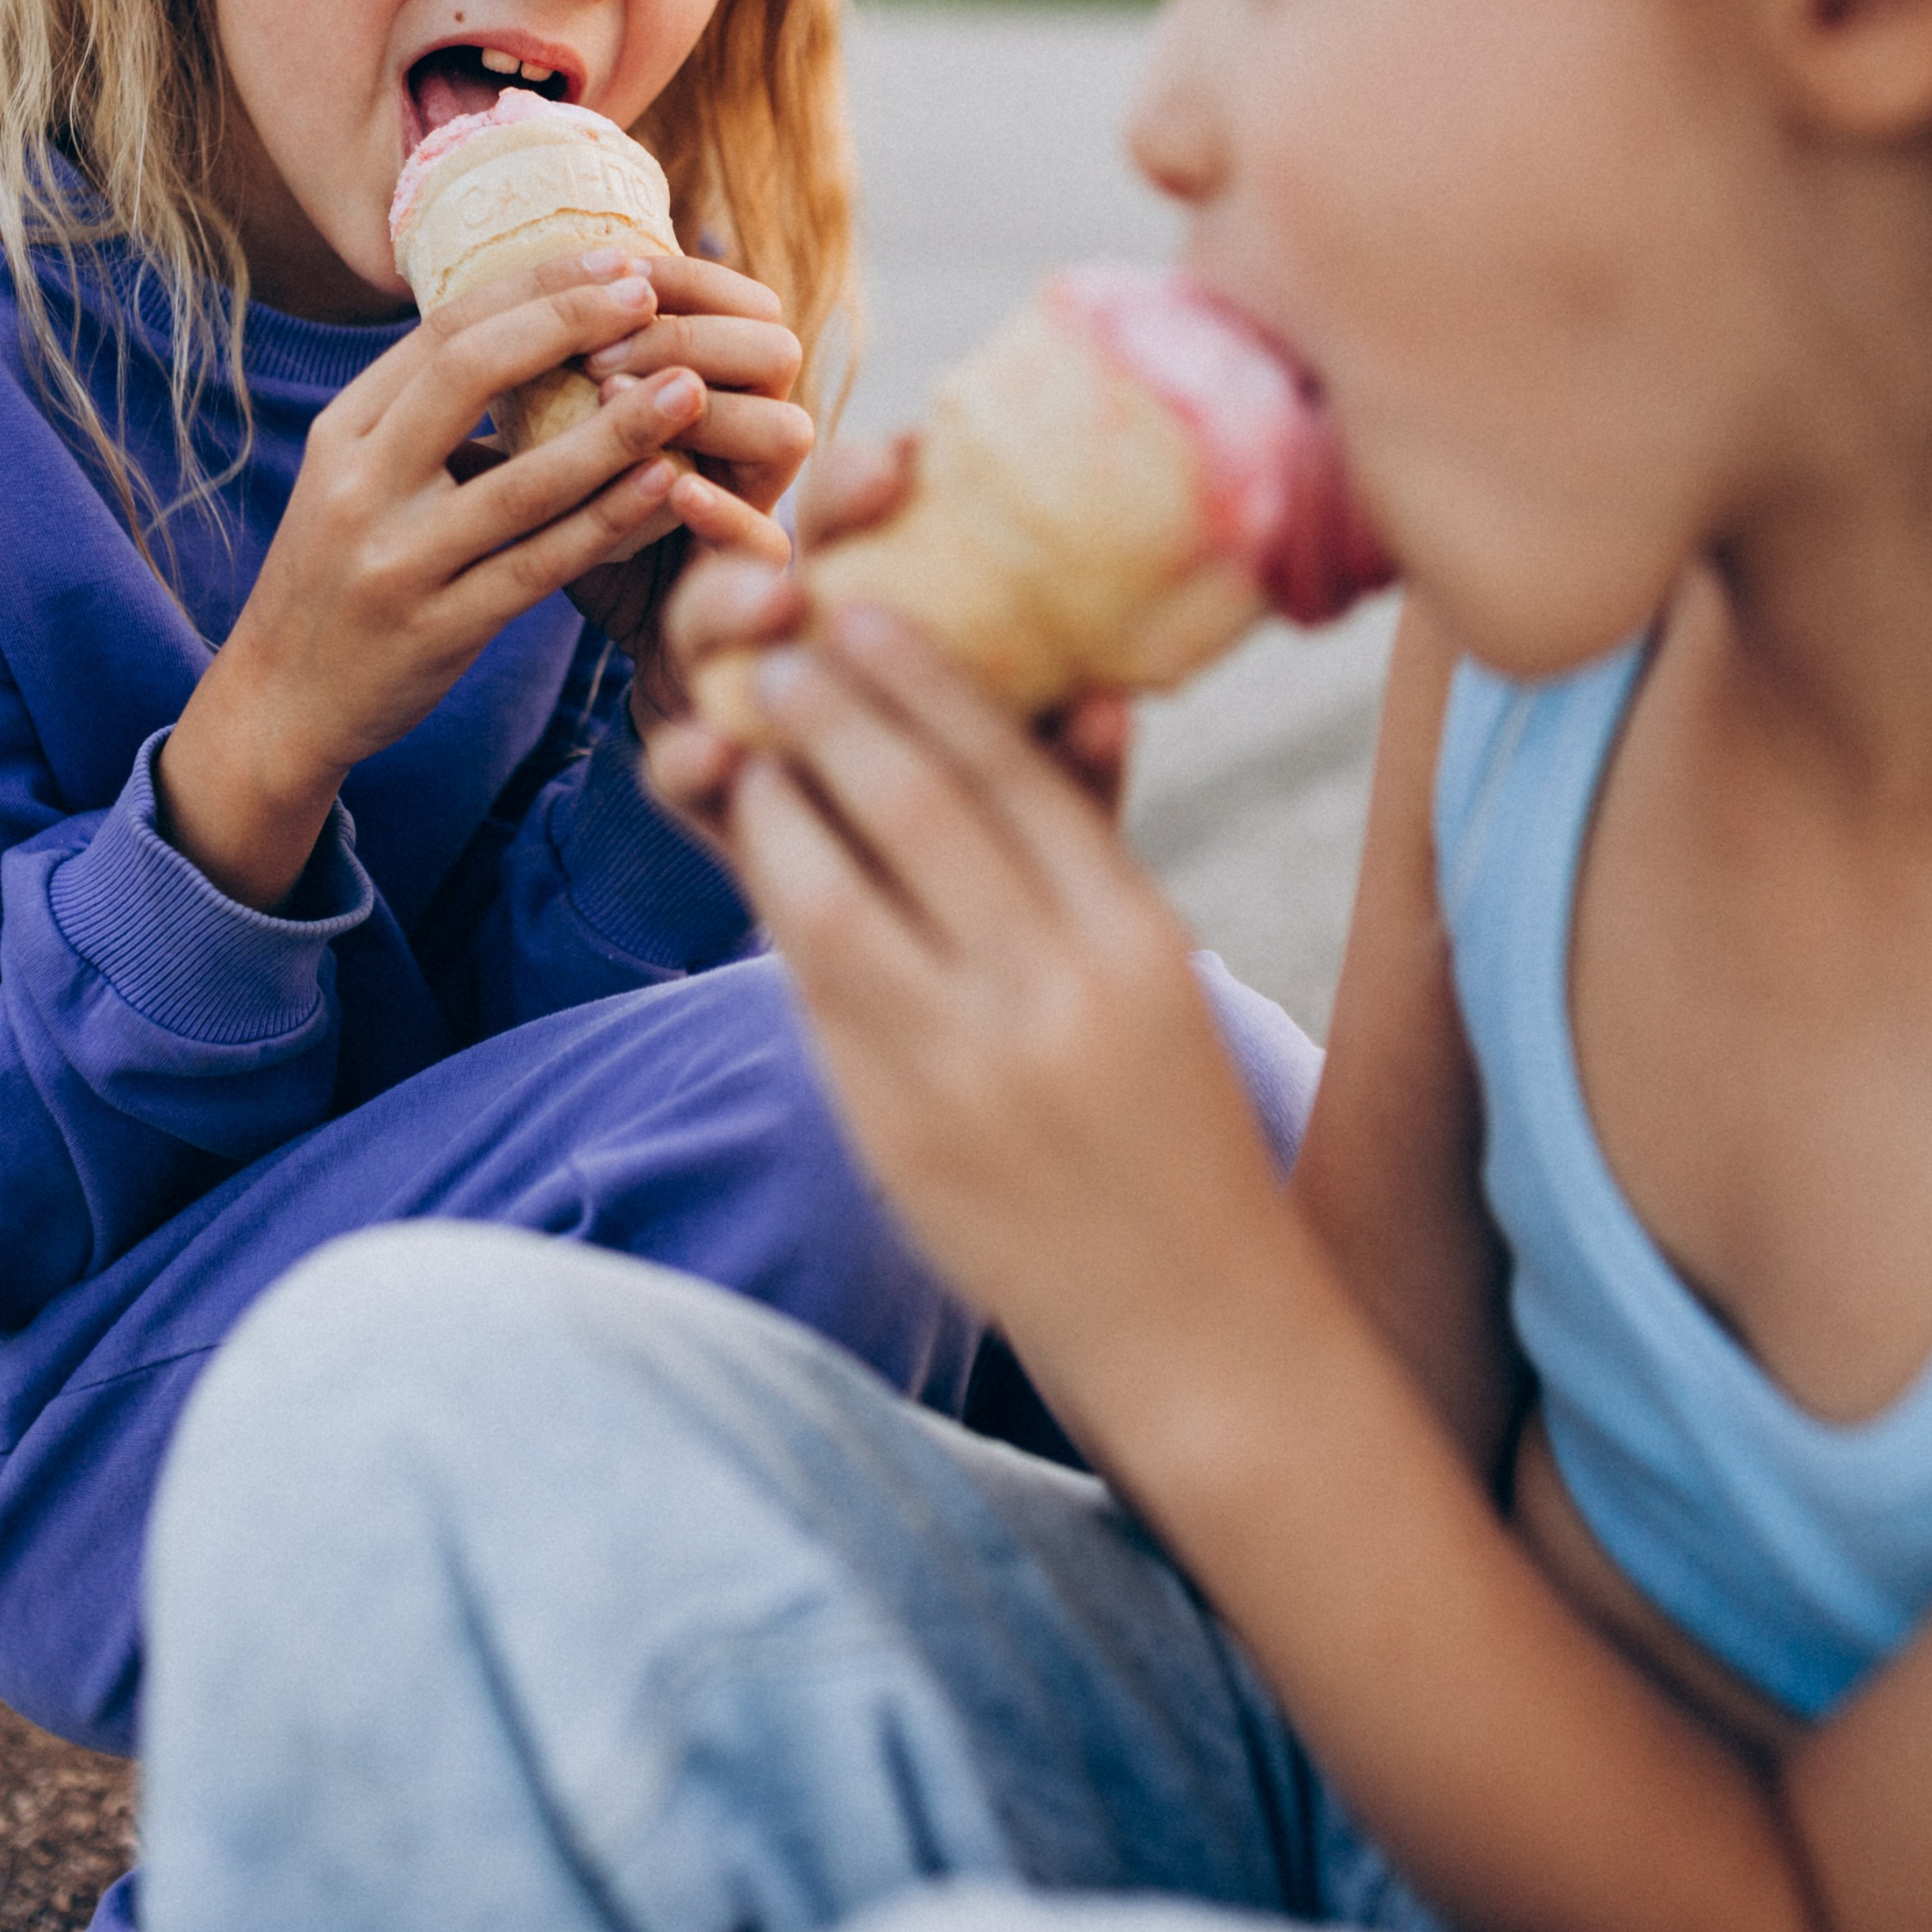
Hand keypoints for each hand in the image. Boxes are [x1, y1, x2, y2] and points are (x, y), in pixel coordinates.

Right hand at [158, 253, 713, 908]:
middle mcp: (360, 485)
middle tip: (651, 290)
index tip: (615, 260)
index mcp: (343, 432)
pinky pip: (539, 567)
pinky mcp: (438, 629)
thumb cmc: (345, 574)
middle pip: (468, 373)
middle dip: (568, 322)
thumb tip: (529, 325)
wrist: (281, 700)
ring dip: (614, 429)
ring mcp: (397, 561)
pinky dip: (607, 523)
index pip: (443, 332)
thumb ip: (424, 414)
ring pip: (520, 479)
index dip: (534, 288)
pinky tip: (667, 488)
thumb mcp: (356, 478)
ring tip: (689, 386)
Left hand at [565, 254, 814, 722]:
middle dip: (689, 331)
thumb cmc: (588, 543)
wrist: (638, 658)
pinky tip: (675, 487)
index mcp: (721, 392)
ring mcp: (770, 507)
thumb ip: (555, 390)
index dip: (677, 277)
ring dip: (710, 410)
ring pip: (786, 429)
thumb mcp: (563, 456)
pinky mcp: (763, 588)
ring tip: (627, 398)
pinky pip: (768, 540)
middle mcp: (760, 438)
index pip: (731, 301)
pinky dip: (724, 511)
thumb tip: (477, 300)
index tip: (604, 268)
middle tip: (603, 340)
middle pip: (772, 346)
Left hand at [644, 594, 1276, 1403]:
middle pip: (919, 812)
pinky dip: (774, 910)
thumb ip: (1101, 839)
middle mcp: (1049, 994)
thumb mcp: (1159, 974)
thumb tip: (1086, 692)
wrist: (1188, 1320)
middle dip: (835, 718)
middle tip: (782, 652)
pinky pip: (812, 992)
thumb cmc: (1172, 1121)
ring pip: (834, 899)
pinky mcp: (891, 1130)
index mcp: (1131, 938)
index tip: (865, 611)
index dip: (926, 682)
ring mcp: (961, 1069)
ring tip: (743, 740)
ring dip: (774, 807)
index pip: (1016, 773)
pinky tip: (753, 855)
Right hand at [651, 429, 1132, 815]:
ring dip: (730, 600)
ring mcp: (744, 701)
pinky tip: (717, 753)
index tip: (916, 453)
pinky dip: (687, 753)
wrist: (944, 928)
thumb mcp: (1044, 788)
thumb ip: (1068, 753)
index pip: (870, 509)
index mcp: (888, 597)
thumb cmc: (1004, 826)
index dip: (877, 470)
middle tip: (863, 492)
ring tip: (777, 602)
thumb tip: (1110, 710)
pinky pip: (675, 761)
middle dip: (806, 517)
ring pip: (707, 625)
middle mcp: (806, 630)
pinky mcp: (709, 789)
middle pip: (787, 539)